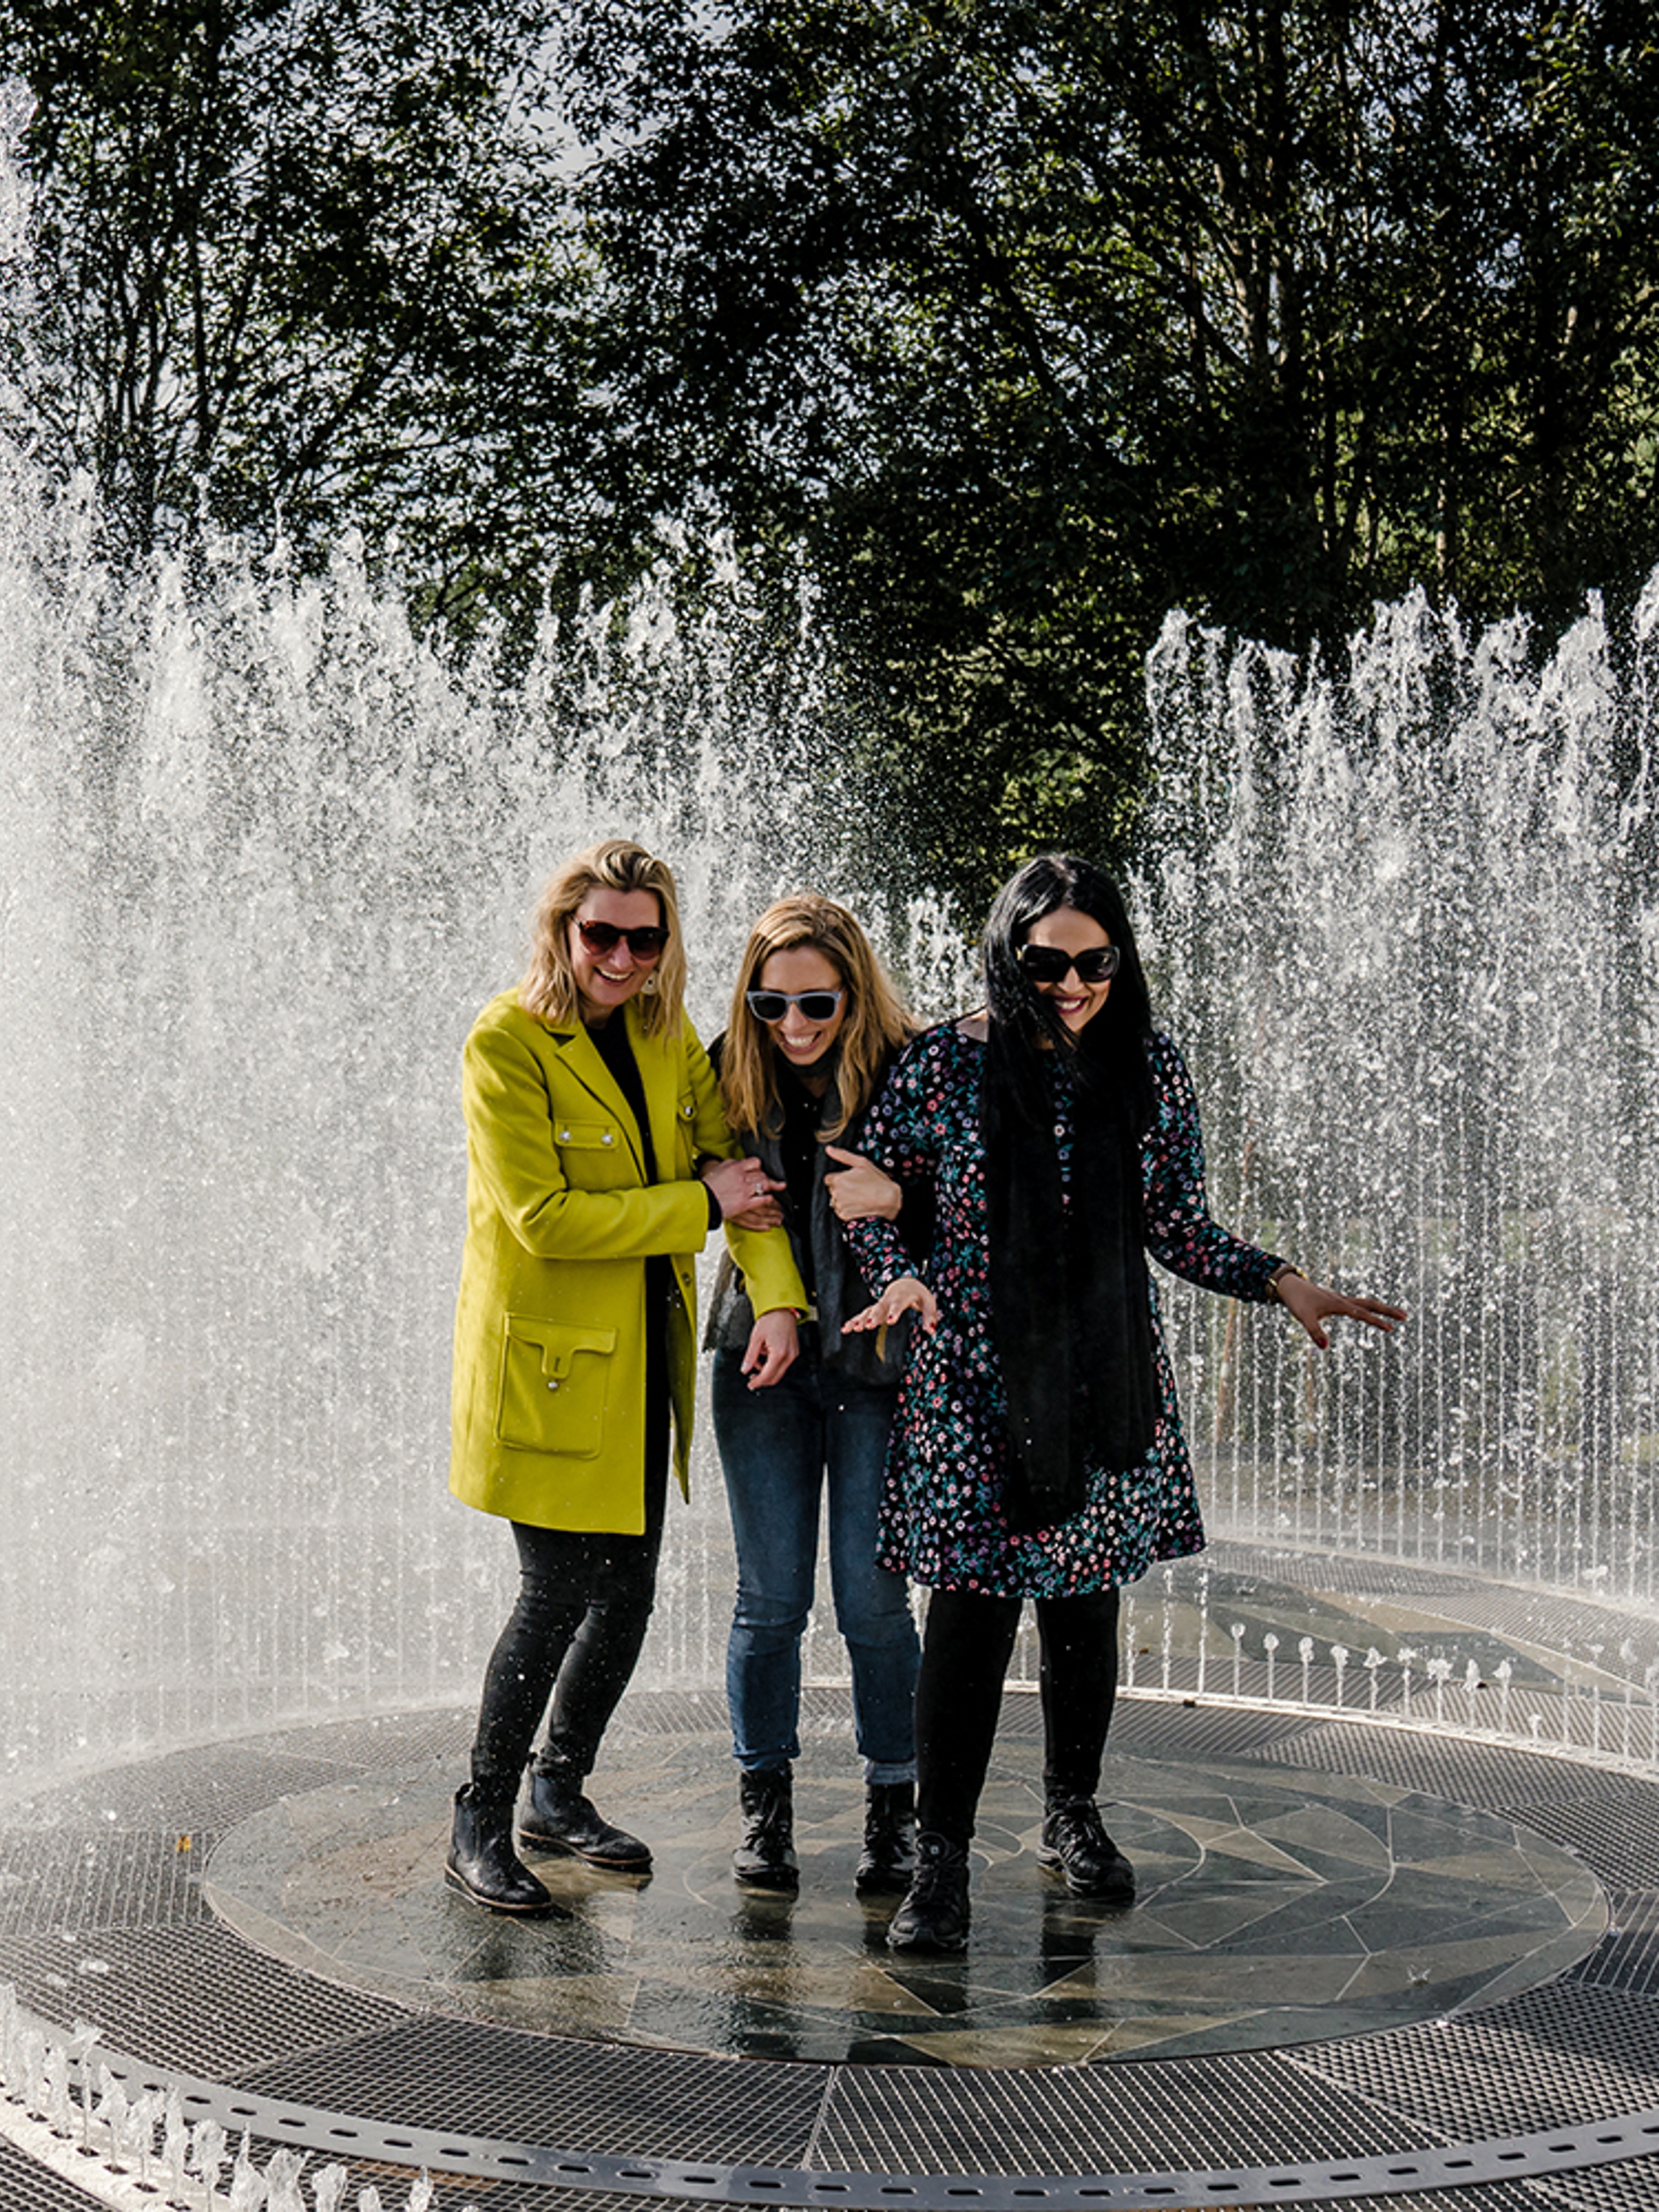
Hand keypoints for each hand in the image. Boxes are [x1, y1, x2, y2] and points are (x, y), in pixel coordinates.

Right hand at [703, 1155, 784, 1229]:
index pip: (755, 1162)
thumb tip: (740, 1163)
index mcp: (735, 1167)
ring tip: (771, 1189)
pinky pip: (762, 1200)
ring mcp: (744, 1191)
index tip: (758, 1170)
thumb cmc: (708, 1186)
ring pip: (764, 1185)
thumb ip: (731, 1165)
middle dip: (765, 1178)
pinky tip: (771, 1199)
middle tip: (767, 1182)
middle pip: (761, 1174)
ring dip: (769, 1188)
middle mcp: (742, 1177)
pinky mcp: (745, 1204)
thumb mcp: (719, 1169)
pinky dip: (768, 1200)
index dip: (758, 1167)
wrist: (703, 1200)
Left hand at [741, 1307, 798, 1387]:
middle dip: (762, 1379)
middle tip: (752, 1377)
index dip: (757, 1382)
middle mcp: (789, 1356)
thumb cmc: (771, 1320)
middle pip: (775, 1377)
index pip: (767, 1376)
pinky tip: (766, 1353)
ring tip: (758, 1357)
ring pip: (779, 1371)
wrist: (782, 1309)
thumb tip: (745, 1369)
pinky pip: (783, 1364)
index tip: (751, 1385)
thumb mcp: (755, 1339)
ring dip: (767, 1370)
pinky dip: (773, 1363)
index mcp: (779, 1353)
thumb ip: (750, 1357)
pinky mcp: (794, 1352)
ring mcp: (793, 1354)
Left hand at [823, 1145, 901, 1221]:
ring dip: (843, 1199)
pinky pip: (841, 1211)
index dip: (839, 1179)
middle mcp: (836, 1192)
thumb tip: (829, 1149)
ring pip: (836, 1201)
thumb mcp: (861, 1163)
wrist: (888, 1201)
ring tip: (858, 1197)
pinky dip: (847, 1209)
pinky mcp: (844, 1215)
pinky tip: (857, 1205)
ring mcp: (840, 1205)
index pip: (829, 1179)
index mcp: (838, 1179)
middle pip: (832, 1190)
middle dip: (841, 1188)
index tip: (848, 1181)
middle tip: (856, 1188)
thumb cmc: (877, 1182)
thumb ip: (842, 1155)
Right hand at [843, 1275, 937, 1334]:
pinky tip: (845, 1329)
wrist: (905, 1282)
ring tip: (853, 1328)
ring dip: (860, 1319)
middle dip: (874, 1316)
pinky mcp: (874, 1310)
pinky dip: (853, 1321)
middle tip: (868, 1325)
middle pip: (879, 1307)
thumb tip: (931, 1331)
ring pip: (868, 1311)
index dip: (894, 1312)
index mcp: (901, 1296)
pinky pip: (862, 1315)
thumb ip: (929, 1316)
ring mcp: (879, 1304)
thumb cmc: (917, 1294)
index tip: (891, 1321)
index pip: (897, 1304)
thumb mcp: (928, 1302)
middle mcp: (888, 1299)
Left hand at [1277, 1273, 1406, 1351]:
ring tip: (1395, 1315)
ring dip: (1380, 1308)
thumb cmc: (1297, 1302)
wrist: (1290, 1286)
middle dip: (1387, 1311)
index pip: (1362, 1314)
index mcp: (1339, 1304)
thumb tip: (1325, 1347)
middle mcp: (1343, 1300)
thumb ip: (1314, 1332)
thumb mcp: (1304, 1318)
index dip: (1376, 1322)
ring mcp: (1341, 1300)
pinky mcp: (1336, 1301)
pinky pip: (1357, 1304)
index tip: (1390, 1328)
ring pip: (1365, 1303)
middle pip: (1370, 1304)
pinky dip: (1368, 1308)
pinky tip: (1369, 1313)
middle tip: (1405, 1316)